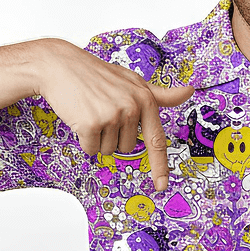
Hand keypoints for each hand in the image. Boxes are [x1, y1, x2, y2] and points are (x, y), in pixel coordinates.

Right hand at [36, 39, 193, 191]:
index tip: (161, 185)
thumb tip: (189, 91)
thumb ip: (160, 94)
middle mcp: (131, 108)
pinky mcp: (91, 123)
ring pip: (109, 150)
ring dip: (98, 137)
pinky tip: (80, 117)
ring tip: (91, 112)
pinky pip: (91, 149)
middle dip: (114, 135)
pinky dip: (84, 139)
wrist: (60, 65)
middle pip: (127, 148)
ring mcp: (112, 116)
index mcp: (145, 99)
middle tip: (103, 111)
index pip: (157, 140)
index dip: (160, 166)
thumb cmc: (98, 75)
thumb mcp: (133, 81)